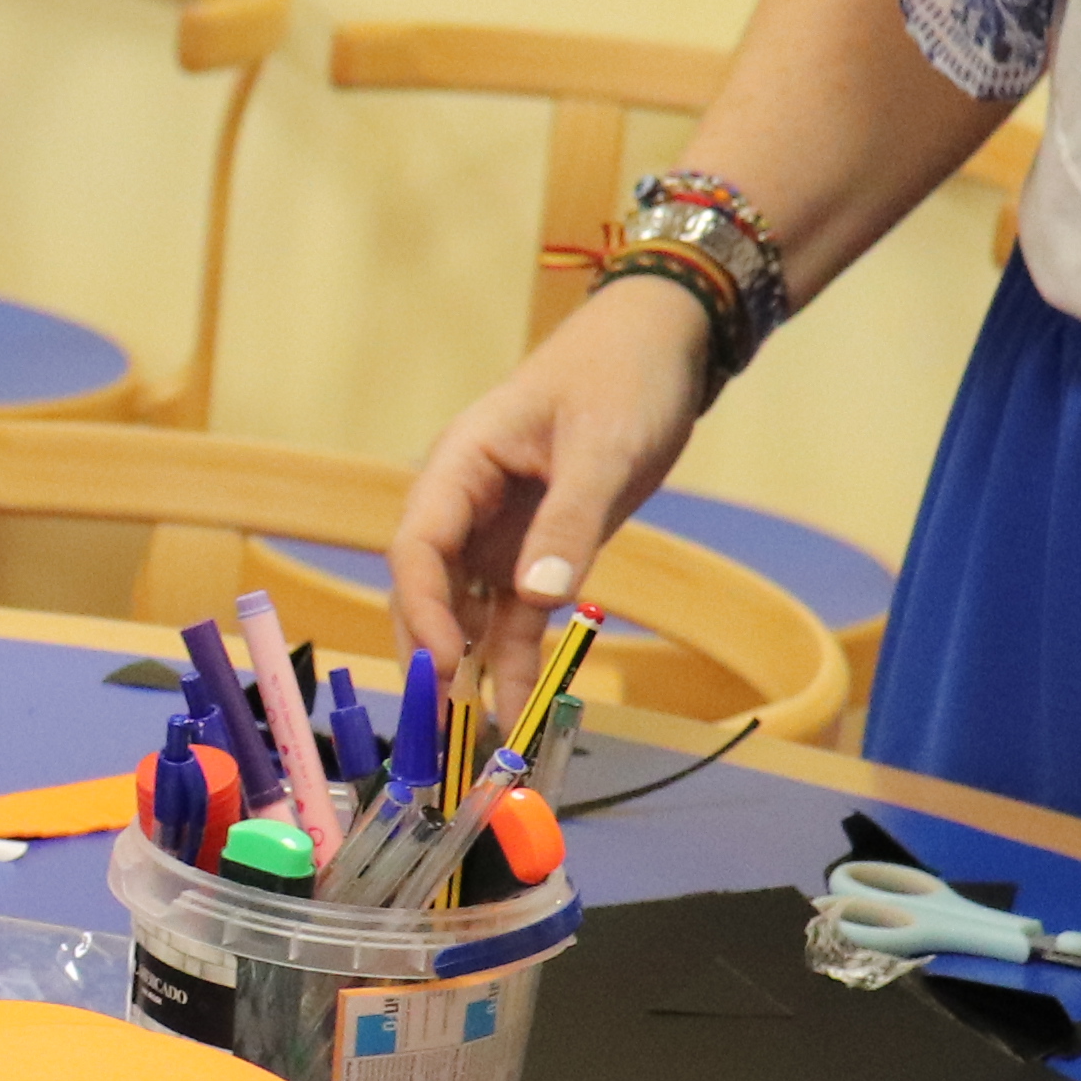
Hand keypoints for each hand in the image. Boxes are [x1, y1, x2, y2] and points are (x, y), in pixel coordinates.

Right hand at [391, 282, 717, 713]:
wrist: (662, 346)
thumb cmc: (621, 376)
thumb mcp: (602, 447)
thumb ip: (569, 522)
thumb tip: (536, 597)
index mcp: (460, 466)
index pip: (418, 547)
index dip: (422, 608)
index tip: (441, 663)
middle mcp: (466, 505)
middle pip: (428, 590)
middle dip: (431, 653)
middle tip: (441, 721)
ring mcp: (498, 533)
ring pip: (465, 612)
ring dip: (468, 669)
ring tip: (474, 734)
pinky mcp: (536, 553)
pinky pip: (514, 616)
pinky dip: (513, 660)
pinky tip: (515, 709)